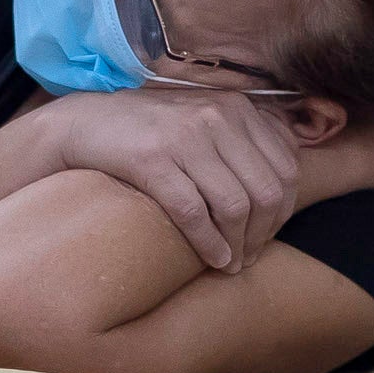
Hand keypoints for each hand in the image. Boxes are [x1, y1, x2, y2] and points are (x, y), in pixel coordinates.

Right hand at [34, 87, 303, 272]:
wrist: (87, 124)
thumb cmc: (151, 132)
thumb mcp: (205, 122)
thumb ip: (245, 142)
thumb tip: (286, 184)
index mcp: (237, 108)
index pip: (286, 169)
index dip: (283, 212)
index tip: (266, 236)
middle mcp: (217, 117)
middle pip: (266, 191)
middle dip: (263, 234)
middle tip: (249, 257)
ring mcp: (185, 137)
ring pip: (234, 205)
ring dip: (237, 245)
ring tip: (231, 264)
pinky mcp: (152, 159)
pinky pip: (194, 213)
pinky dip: (208, 244)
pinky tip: (212, 259)